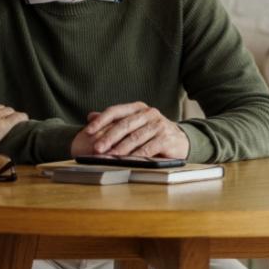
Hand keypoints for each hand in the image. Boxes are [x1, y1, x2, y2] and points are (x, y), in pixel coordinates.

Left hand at [72, 102, 189, 158]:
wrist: (181, 140)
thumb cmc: (153, 133)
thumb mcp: (134, 123)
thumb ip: (114, 120)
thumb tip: (90, 115)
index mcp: (138, 108)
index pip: (116, 111)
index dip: (101, 121)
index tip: (88, 131)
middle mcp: (149, 113)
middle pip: (125, 124)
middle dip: (109, 137)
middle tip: (97, 147)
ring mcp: (159, 125)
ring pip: (136, 137)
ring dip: (121, 148)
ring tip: (109, 156)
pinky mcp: (166, 138)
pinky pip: (148, 148)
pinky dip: (136, 155)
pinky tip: (128, 160)